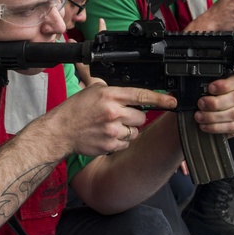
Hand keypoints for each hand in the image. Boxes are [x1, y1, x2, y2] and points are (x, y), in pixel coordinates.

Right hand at [47, 84, 176, 156]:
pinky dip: (121, 140)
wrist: (61, 131)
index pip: (141, 96)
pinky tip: (107, 135)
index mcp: (110, 95)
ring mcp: (112, 131)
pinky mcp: (111, 145)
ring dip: (128, 129)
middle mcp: (113, 113)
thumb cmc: (75, 110)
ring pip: (135, 131)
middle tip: (120, 115)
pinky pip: (127, 142)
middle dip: (135, 116)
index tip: (173, 101)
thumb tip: (133, 92)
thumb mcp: (93, 89)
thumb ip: (113, 89)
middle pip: (142, 116)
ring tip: (111, 126)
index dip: (160, 99)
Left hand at [193, 73, 233, 137]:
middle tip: (201, 103)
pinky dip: (216, 127)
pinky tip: (205, 125)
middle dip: (215, 102)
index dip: (225, 85)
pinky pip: (232, 126)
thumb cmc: (201, 100)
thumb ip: (199, 88)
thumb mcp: (200, 90)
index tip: (210, 88)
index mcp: (233, 83)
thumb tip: (187, 93)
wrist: (200, 115)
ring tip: (199, 116)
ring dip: (213, 116)